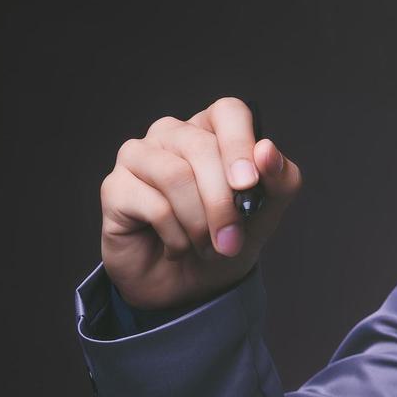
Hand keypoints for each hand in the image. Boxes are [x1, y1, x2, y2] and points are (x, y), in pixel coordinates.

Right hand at [99, 96, 302, 310]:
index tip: (248, 184)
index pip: (228, 111)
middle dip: (223, 203)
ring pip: (175, 175)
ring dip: (199, 223)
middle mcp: (172, 134)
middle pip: (202, 147)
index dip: (239, 144)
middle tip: (231, 241)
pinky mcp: (115, 186)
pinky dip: (176, 236)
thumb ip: (280, 179)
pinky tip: (177, 247)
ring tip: (206, 247)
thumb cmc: (226, 237)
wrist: (191, 284)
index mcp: (212, 129)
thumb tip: (267, 150)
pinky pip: (154, 205)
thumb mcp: (267, 211)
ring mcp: (138, 156)